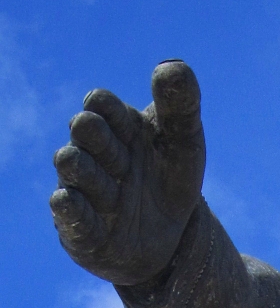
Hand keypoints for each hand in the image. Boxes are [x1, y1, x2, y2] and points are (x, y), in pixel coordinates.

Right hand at [50, 60, 204, 287]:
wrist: (174, 241)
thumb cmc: (172, 183)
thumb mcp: (186, 145)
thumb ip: (182, 106)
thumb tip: (171, 65)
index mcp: (116, 127)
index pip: (98, 101)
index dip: (113, 112)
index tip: (134, 132)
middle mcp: (94, 154)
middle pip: (83, 127)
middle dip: (103, 139)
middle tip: (126, 164)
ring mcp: (83, 189)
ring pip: (71, 165)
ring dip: (91, 173)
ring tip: (116, 191)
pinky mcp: (79, 228)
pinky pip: (66, 212)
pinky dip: (68, 206)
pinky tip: (70, 200)